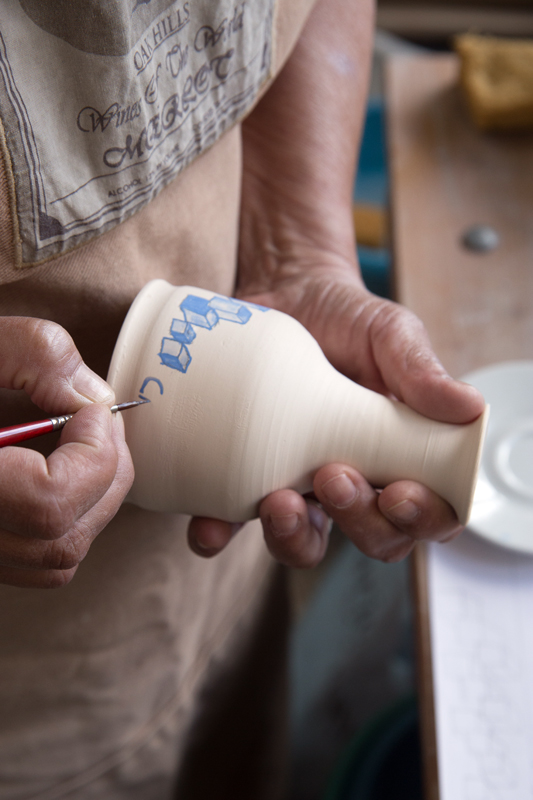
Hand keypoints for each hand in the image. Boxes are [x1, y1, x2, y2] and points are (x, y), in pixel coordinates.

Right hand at [0, 318, 133, 587]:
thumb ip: (34, 353)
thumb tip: (95, 399)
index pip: (48, 505)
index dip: (91, 456)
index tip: (90, 408)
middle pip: (63, 541)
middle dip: (103, 474)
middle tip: (96, 421)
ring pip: (57, 559)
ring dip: (93, 497)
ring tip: (79, 441)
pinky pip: (38, 563)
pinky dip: (69, 519)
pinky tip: (55, 469)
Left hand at [188, 272, 484, 565]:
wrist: (285, 291)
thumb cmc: (348, 318)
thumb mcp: (391, 335)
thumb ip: (422, 372)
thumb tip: (470, 409)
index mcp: (397, 455)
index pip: (422, 512)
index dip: (419, 520)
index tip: (400, 492)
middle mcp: (350, 479)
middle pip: (370, 537)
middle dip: (358, 522)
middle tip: (335, 476)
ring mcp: (296, 482)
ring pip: (303, 543)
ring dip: (293, 539)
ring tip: (278, 502)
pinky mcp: (243, 473)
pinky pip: (229, 523)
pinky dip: (218, 534)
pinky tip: (209, 526)